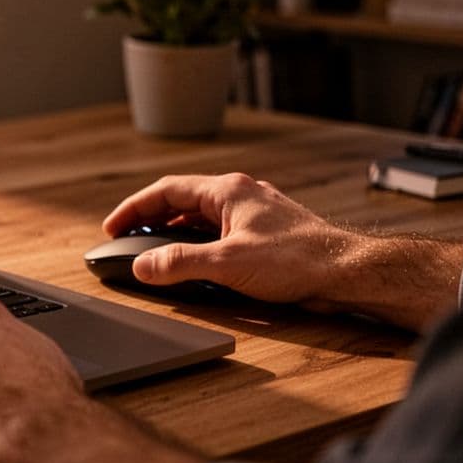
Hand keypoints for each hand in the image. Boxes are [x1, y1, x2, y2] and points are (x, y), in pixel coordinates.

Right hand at [102, 173, 352, 307]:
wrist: (349, 271)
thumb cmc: (297, 260)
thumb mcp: (226, 264)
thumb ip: (179, 264)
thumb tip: (143, 267)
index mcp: (227, 190)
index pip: (166, 191)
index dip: (133, 209)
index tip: (112, 227)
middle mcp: (240, 195)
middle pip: (182, 200)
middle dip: (150, 219)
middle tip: (127, 238)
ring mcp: (255, 213)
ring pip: (202, 215)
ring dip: (174, 230)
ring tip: (153, 249)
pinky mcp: (267, 233)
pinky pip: (220, 230)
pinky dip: (198, 241)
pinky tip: (195, 260)